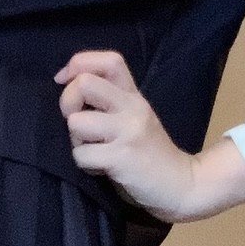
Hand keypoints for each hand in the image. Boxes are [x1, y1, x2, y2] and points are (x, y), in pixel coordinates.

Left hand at [53, 51, 200, 222]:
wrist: (180, 184)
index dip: (78, 63)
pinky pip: (81, 155)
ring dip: (76, 141)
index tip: (64, 80)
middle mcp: (132, 107)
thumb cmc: (149, 153)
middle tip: (77, 123)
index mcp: (133, 95)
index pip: (110, 60)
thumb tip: (67, 88)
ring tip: (94, 150)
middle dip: (67, 102)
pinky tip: (102, 168)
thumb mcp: (134, 117)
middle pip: (84, 83)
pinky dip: (85, 165)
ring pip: (75, 122)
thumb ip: (109, 101)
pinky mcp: (121, 157)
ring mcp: (128, 131)